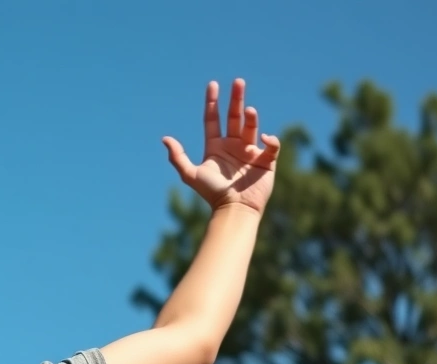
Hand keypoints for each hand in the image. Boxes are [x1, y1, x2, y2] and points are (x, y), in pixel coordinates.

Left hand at [163, 79, 279, 214]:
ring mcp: (250, 152)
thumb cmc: (212, 193)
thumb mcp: (190, 174)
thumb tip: (165, 138)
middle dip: (236, 99)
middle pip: (234, 117)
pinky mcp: (266, 161)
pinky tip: (264, 140)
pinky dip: (270, 140)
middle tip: (238, 81)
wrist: (234, 209)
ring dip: (251, 117)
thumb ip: (178, 157)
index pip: (213, 119)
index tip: (213, 85)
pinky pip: (271, 146)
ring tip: (249, 110)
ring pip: (252, 127)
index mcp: (216, 147)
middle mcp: (233, 146)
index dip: (212, 102)